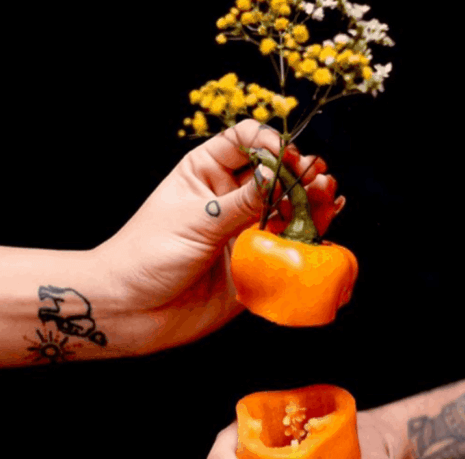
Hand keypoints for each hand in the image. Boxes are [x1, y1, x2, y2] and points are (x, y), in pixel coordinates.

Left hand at [97, 119, 343, 351]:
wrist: (134, 310)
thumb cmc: (148, 255)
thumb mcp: (196, 220)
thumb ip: (243, 202)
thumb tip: (282, 175)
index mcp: (206, 172)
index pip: (246, 142)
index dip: (270, 144)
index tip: (287, 159)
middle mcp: (228, 198)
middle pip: (274, 173)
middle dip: (298, 171)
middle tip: (317, 177)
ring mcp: (243, 230)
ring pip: (286, 206)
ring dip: (310, 198)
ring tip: (328, 193)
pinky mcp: (254, 262)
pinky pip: (287, 243)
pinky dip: (310, 230)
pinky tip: (330, 215)